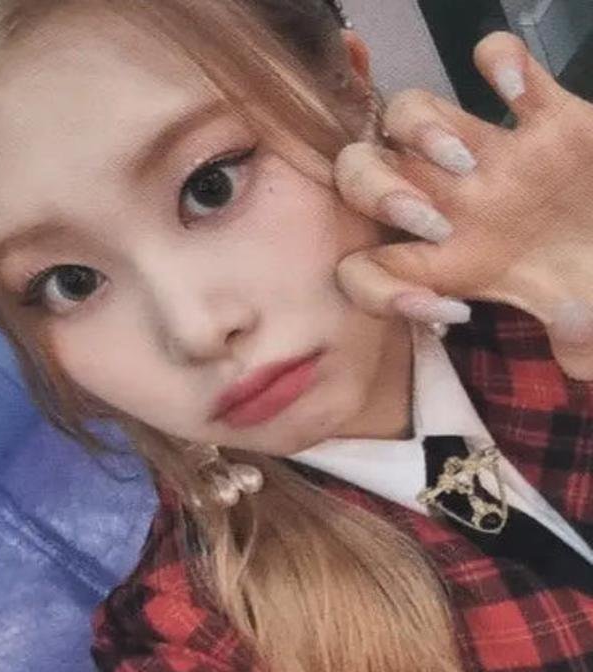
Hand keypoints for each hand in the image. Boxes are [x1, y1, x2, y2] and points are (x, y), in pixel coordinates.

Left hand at [335, 31, 592, 379]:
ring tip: (472, 160)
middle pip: (363, 176)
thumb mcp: (582, 328)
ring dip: (423, 131)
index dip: (379, 293)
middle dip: (380, 195)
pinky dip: (501, 65)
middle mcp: (454, 206)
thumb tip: (575, 345)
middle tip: (438, 221)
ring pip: (409, 114)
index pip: (368, 272)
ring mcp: (492, 155)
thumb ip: (575, 343)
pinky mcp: (544, 113)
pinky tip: (523, 96)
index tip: (445, 310)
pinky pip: (499, 63)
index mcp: (447, 264)